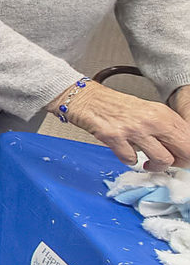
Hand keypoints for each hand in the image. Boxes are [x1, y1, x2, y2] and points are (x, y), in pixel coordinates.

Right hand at [61, 79, 189, 166]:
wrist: (86, 98)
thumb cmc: (115, 107)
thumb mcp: (148, 113)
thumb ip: (165, 130)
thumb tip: (179, 151)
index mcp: (163, 114)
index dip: (187, 153)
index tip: (181, 158)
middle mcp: (152, 120)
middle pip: (184, 150)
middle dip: (179, 162)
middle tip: (168, 163)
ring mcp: (134, 129)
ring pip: (162, 159)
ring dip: (155, 166)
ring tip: (147, 163)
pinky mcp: (115, 137)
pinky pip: (131, 160)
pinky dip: (129, 160)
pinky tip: (126, 152)